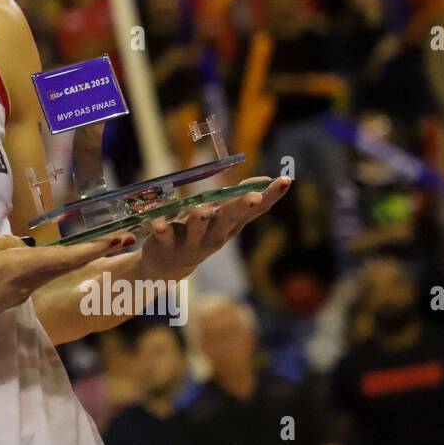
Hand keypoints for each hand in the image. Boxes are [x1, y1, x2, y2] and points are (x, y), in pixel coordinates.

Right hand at [0, 232, 130, 342]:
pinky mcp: (10, 301)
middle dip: (93, 252)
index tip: (117, 241)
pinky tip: (24, 259)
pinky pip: (29, 277)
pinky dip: (38, 265)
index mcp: (18, 267)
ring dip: (65, 258)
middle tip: (120, 239)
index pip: (64, 257)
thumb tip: (17, 245)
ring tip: (83, 245)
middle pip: (64, 265)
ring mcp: (20, 295)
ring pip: (45, 270)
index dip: (92, 249)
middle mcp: (26, 284)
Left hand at [133, 177, 291, 280]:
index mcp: (229, 225)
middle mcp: (213, 234)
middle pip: (228, 219)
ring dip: (199, 220)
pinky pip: (163, 236)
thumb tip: (263, 179)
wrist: (167, 265)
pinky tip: (158, 224)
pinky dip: (160, 229)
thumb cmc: (198, 232)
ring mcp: (190, 241)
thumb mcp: (220, 216)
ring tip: (202, 210)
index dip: (270, 196)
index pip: (254, 209)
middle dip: (241, 207)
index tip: (286, 181)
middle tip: (254, 197)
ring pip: (196, 229)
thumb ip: (237, 198)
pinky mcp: (165, 244)